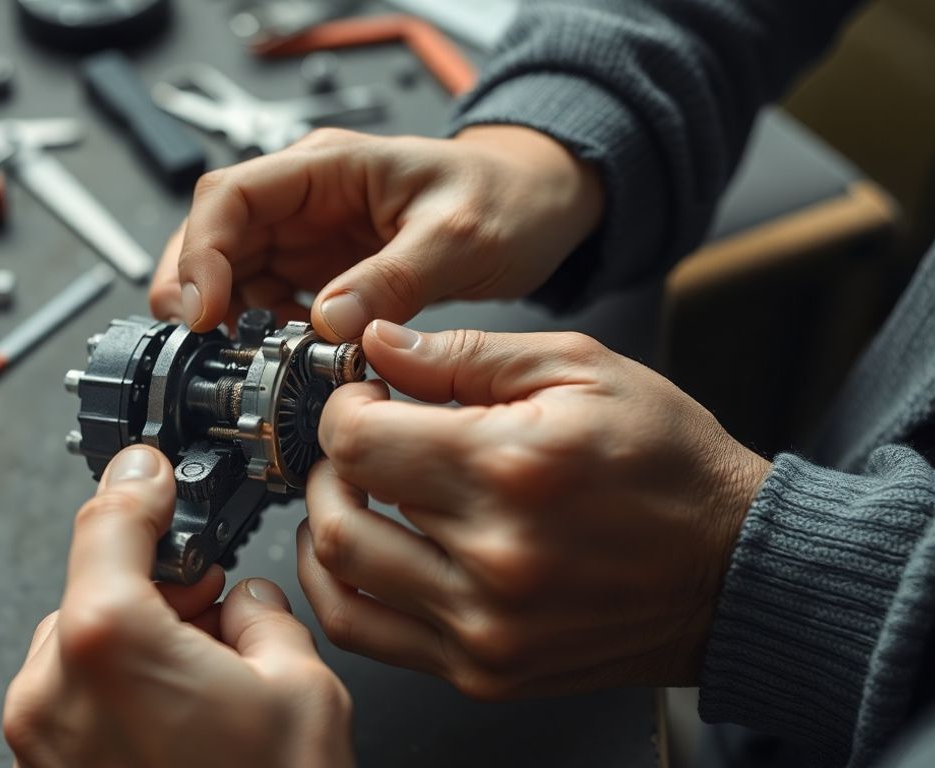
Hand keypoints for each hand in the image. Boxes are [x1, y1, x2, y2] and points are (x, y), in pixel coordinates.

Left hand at [3, 445, 353, 767]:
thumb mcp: (299, 689)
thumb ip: (261, 613)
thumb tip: (244, 600)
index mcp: (109, 641)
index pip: (107, 517)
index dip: (138, 479)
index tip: (151, 467)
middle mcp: (53, 685)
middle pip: (97, 583)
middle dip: (159, 582)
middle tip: (217, 599)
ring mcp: (39, 735)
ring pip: (86, 638)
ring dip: (141, 635)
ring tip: (210, 676)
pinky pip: (76, 692)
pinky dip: (121, 682)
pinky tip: (182, 711)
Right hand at [148, 125, 603, 340]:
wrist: (538, 207)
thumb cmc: (505, 198)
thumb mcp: (457, 236)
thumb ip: (392, 280)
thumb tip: (330, 325)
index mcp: (327, 166)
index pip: (230, 196)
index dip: (202, 253)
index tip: (204, 311)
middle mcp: (305, 200)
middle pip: (213, 237)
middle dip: (194, 291)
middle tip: (202, 346)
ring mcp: (308, 238)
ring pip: (232, 275)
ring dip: (227, 319)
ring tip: (250, 361)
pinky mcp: (321, 274)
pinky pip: (269, 304)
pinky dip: (262, 335)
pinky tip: (282, 359)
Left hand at [298, 322, 770, 696]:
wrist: (734, 575)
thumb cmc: (670, 466)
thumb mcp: (583, 370)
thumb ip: (467, 354)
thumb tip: (377, 343)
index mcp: (512, 467)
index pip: (359, 441)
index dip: (343, 409)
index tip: (362, 400)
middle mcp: (493, 557)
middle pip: (341, 505)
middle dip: (332, 460)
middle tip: (361, 439)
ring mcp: (485, 627)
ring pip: (338, 573)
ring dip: (326, 520)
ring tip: (353, 492)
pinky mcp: (485, 670)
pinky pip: (366, 633)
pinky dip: (340, 587)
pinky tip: (361, 550)